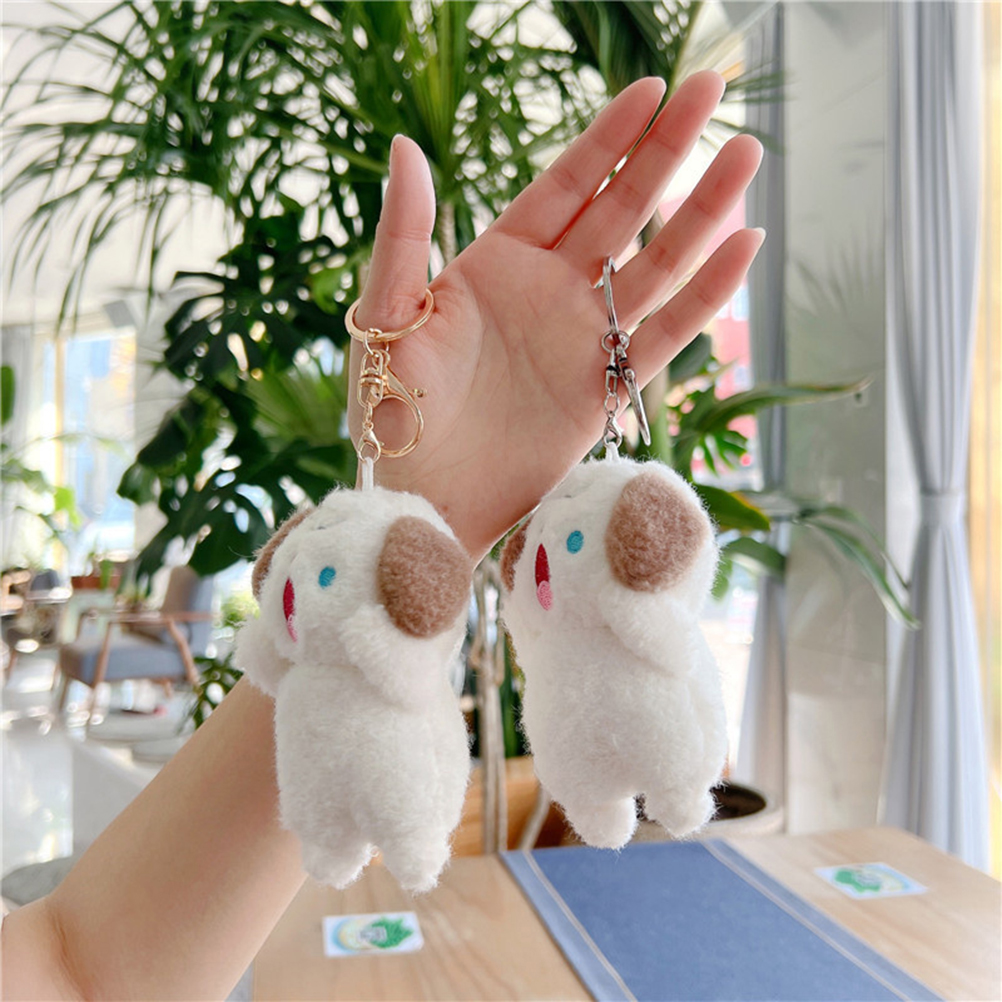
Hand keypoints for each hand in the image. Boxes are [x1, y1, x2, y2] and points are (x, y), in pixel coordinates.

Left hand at [349, 71, 763, 559]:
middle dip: (666, 151)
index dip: (606, 139)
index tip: (652, 88)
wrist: (424, 501)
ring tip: (745, 155)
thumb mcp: (387, 319)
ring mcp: (582, 339)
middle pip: (620, 210)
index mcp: (496, 265)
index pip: (563, 187)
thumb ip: (403, 236)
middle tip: (713, 88)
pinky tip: (743, 249)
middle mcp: (549, 292)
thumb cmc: (392, 415)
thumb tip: (404, 145)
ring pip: (655, 264)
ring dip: (701, 213)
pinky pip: (665, 335)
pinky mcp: (606, 389)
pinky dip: (705, 296)